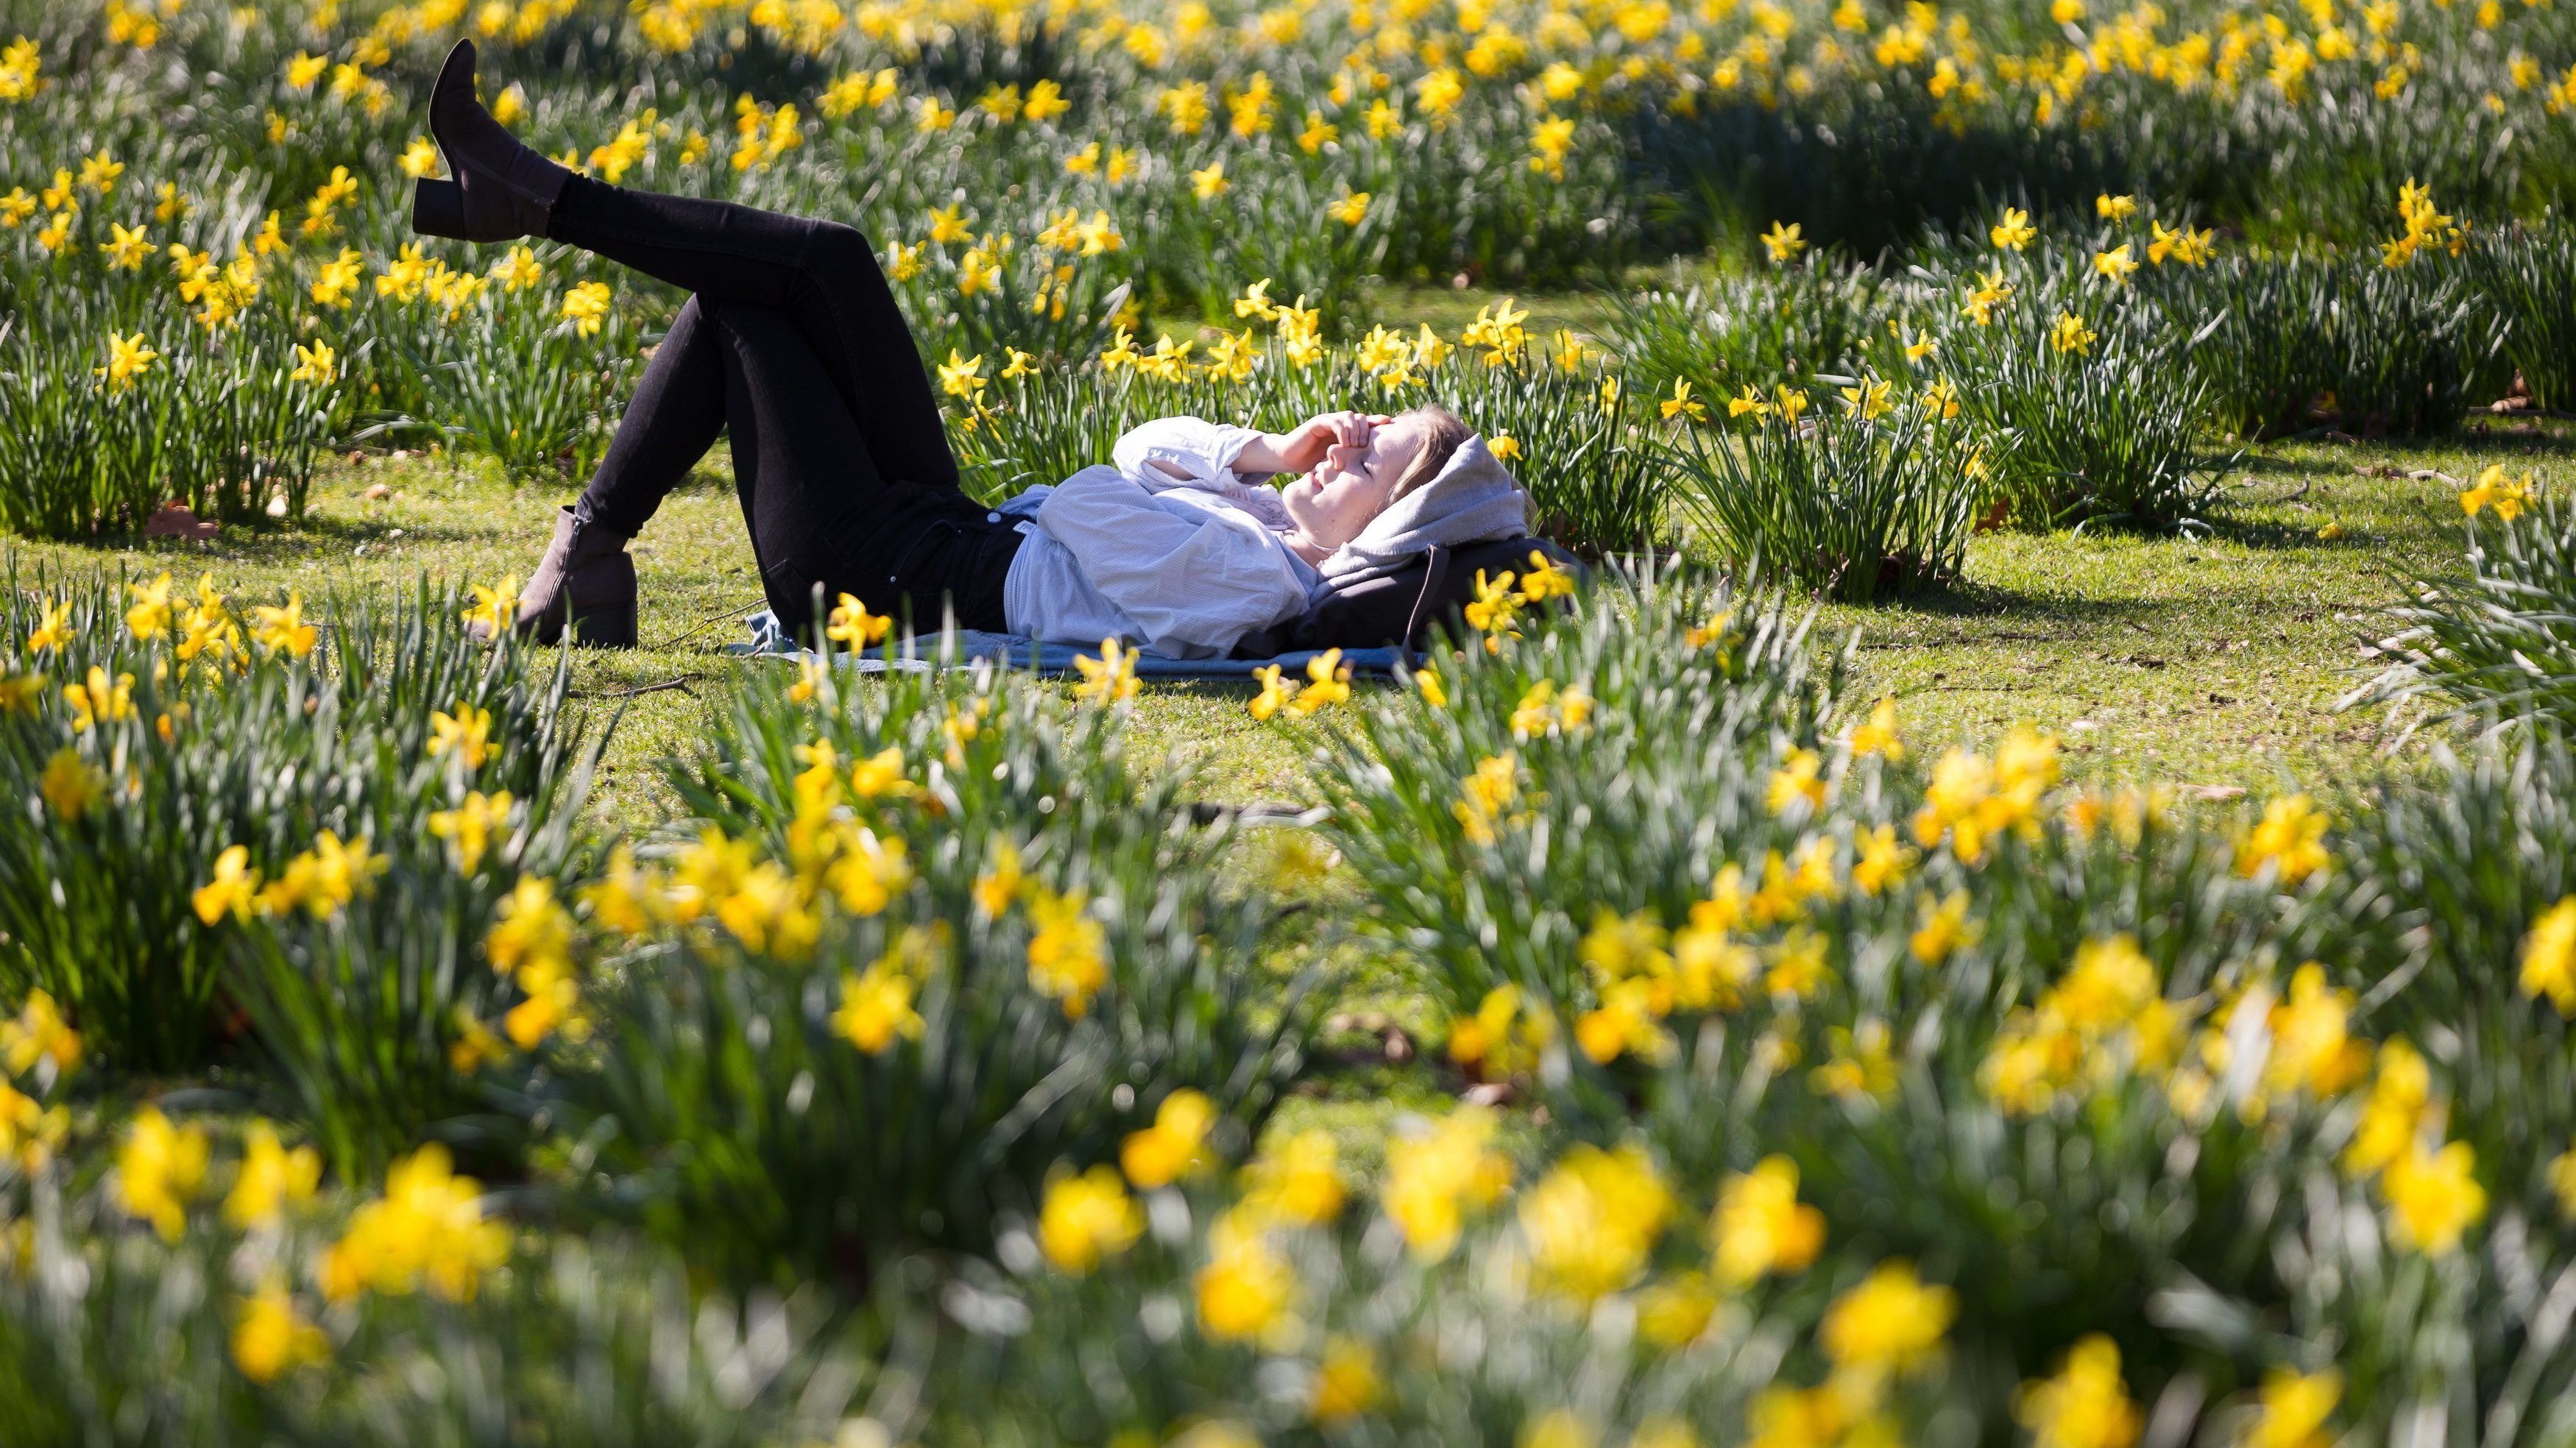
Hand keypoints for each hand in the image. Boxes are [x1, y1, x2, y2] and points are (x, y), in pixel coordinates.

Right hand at [1259, 410, 1390, 474]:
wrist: (1289, 459)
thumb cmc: (1312, 463)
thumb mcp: (1337, 463)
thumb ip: (1351, 461)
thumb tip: (1373, 471)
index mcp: (1346, 432)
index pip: (1367, 423)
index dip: (1378, 423)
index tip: (1390, 427)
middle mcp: (1339, 424)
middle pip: (1361, 418)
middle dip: (1367, 430)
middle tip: (1366, 446)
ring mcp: (1329, 422)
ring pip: (1350, 416)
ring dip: (1356, 430)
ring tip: (1355, 446)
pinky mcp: (1318, 423)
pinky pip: (1334, 421)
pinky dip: (1342, 430)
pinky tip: (1344, 443)